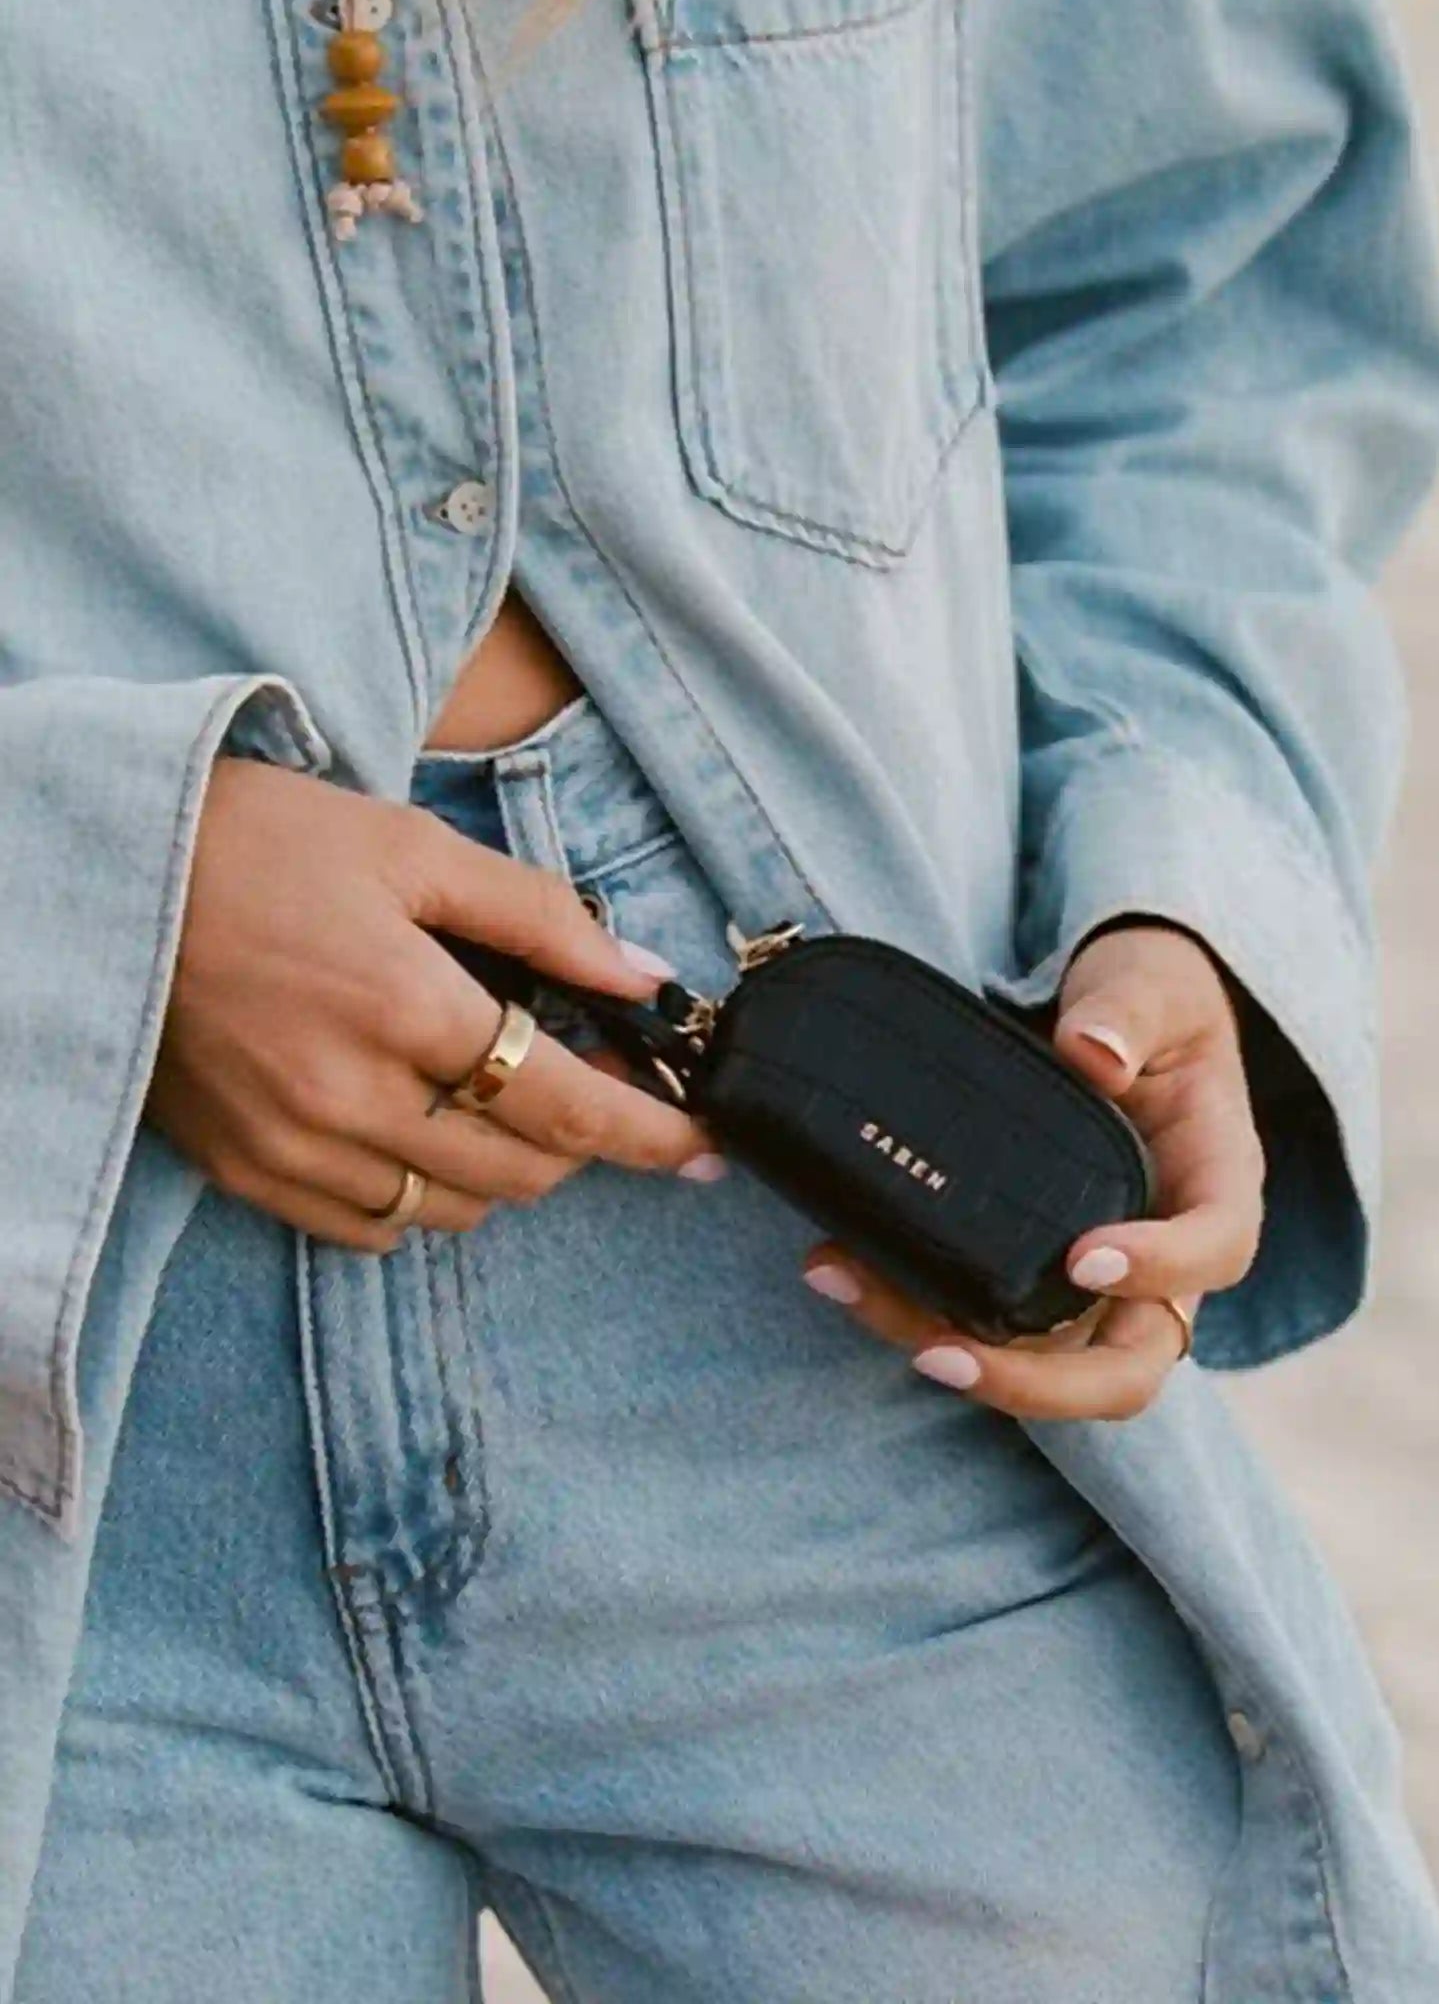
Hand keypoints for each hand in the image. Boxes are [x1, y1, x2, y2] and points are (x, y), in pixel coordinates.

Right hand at [147, 757, 717, 1250]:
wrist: (102, 870)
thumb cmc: (262, 843)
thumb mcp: (413, 849)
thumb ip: (539, 918)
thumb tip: (642, 975)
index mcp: (406, 1008)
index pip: (567, 1107)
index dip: (651, 1135)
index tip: (704, 1147)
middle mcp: (352, 1097)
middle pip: (521, 1171)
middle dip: (579, 1139)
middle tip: (588, 1088)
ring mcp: (292, 1146)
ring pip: (451, 1210)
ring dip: (504, 1171)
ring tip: (499, 1102)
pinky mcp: (243, 1171)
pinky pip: (368, 1228)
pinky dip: (419, 1198)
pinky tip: (423, 1136)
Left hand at [800, 921, 1265, 1420]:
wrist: (1112, 1016)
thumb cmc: (1151, 1000)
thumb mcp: (1153, 984)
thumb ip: (1129, 1011)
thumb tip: (1092, 1053)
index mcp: (1216, 1179)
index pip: (1218, 1248)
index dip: (1164, 1271)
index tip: (1087, 1260)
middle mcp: (1166, 1256)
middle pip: (1132, 1367)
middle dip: (1039, 1385)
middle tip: (945, 1352)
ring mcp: (1099, 1284)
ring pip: (1047, 1368)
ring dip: (955, 1358)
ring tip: (857, 1292)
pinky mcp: (1034, 1278)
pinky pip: (987, 1326)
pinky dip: (913, 1311)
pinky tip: (838, 1266)